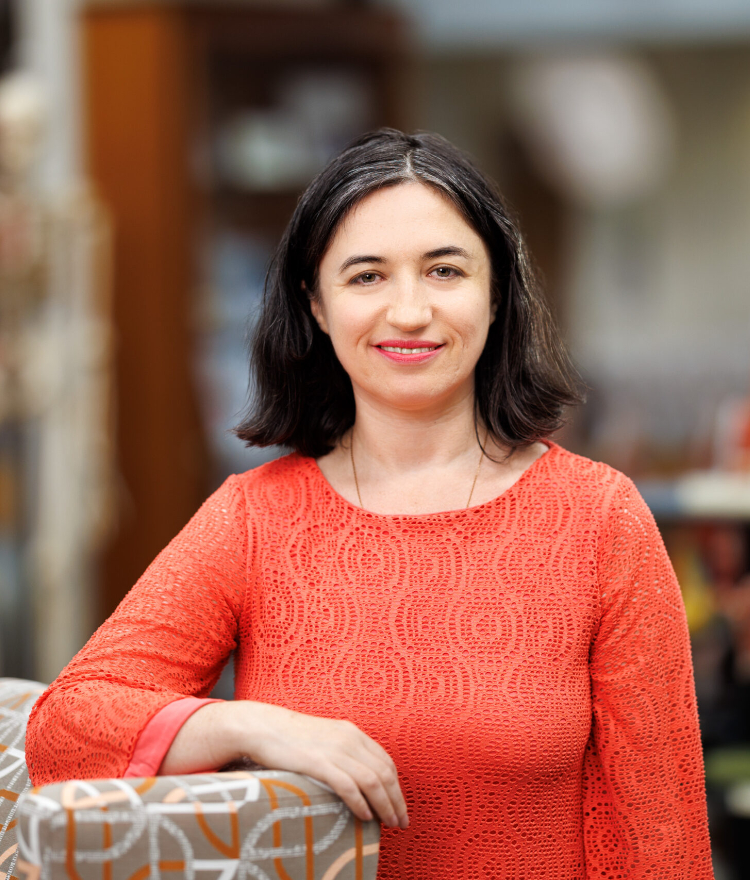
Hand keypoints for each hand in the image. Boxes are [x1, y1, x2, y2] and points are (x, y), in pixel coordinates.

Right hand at [163, 700, 408, 828]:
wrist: (263, 726)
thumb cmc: (291, 737)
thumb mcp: (325, 738)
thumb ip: (342, 751)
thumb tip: (357, 777)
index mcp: (352, 732)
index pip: (386, 761)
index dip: (397, 786)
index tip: (399, 805)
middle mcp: (349, 739)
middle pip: (384, 773)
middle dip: (396, 800)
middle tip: (401, 822)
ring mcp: (335, 750)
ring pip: (372, 781)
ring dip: (385, 805)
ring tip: (388, 823)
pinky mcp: (319, 763)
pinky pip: (348, 786)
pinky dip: (361, 803)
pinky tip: (365, 817)